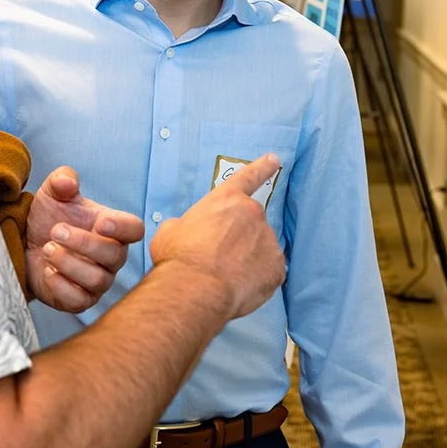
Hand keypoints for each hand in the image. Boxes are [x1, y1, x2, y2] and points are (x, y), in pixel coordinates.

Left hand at [27, 166, 144, 312]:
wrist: (26, 244)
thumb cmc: (49, 219)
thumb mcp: (52, 193)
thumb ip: (61, 179)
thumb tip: (67, 182)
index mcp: (112, 229)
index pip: (134, 229)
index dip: (122, 228)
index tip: (100, 223)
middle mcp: (110, 257)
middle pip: (115, 256)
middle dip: (83, 243)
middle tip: (55, 231)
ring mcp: (98, 281)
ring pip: (97, 279)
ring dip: (68, 263)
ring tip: (47, 249)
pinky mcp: (80, 300)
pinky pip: (79, 300)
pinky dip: (60, 285)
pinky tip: (47, 271)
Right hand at [150, 153, 284, 318]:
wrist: (196, 288)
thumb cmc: (179, 258)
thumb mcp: (170, 231)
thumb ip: (185, 225)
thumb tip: (187, 232)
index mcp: (226, 200)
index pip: (247, 177)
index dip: (261, 167)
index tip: (274, 159)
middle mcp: (251, 214)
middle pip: (251, 223)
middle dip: (239, 238)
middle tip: (219, 258)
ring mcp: (267, 240)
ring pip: (261, 248)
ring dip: (248, 259)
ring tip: (225, 276)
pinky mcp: (276, 266)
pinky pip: (269, 271)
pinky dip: (257, 279)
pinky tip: (239, 286)